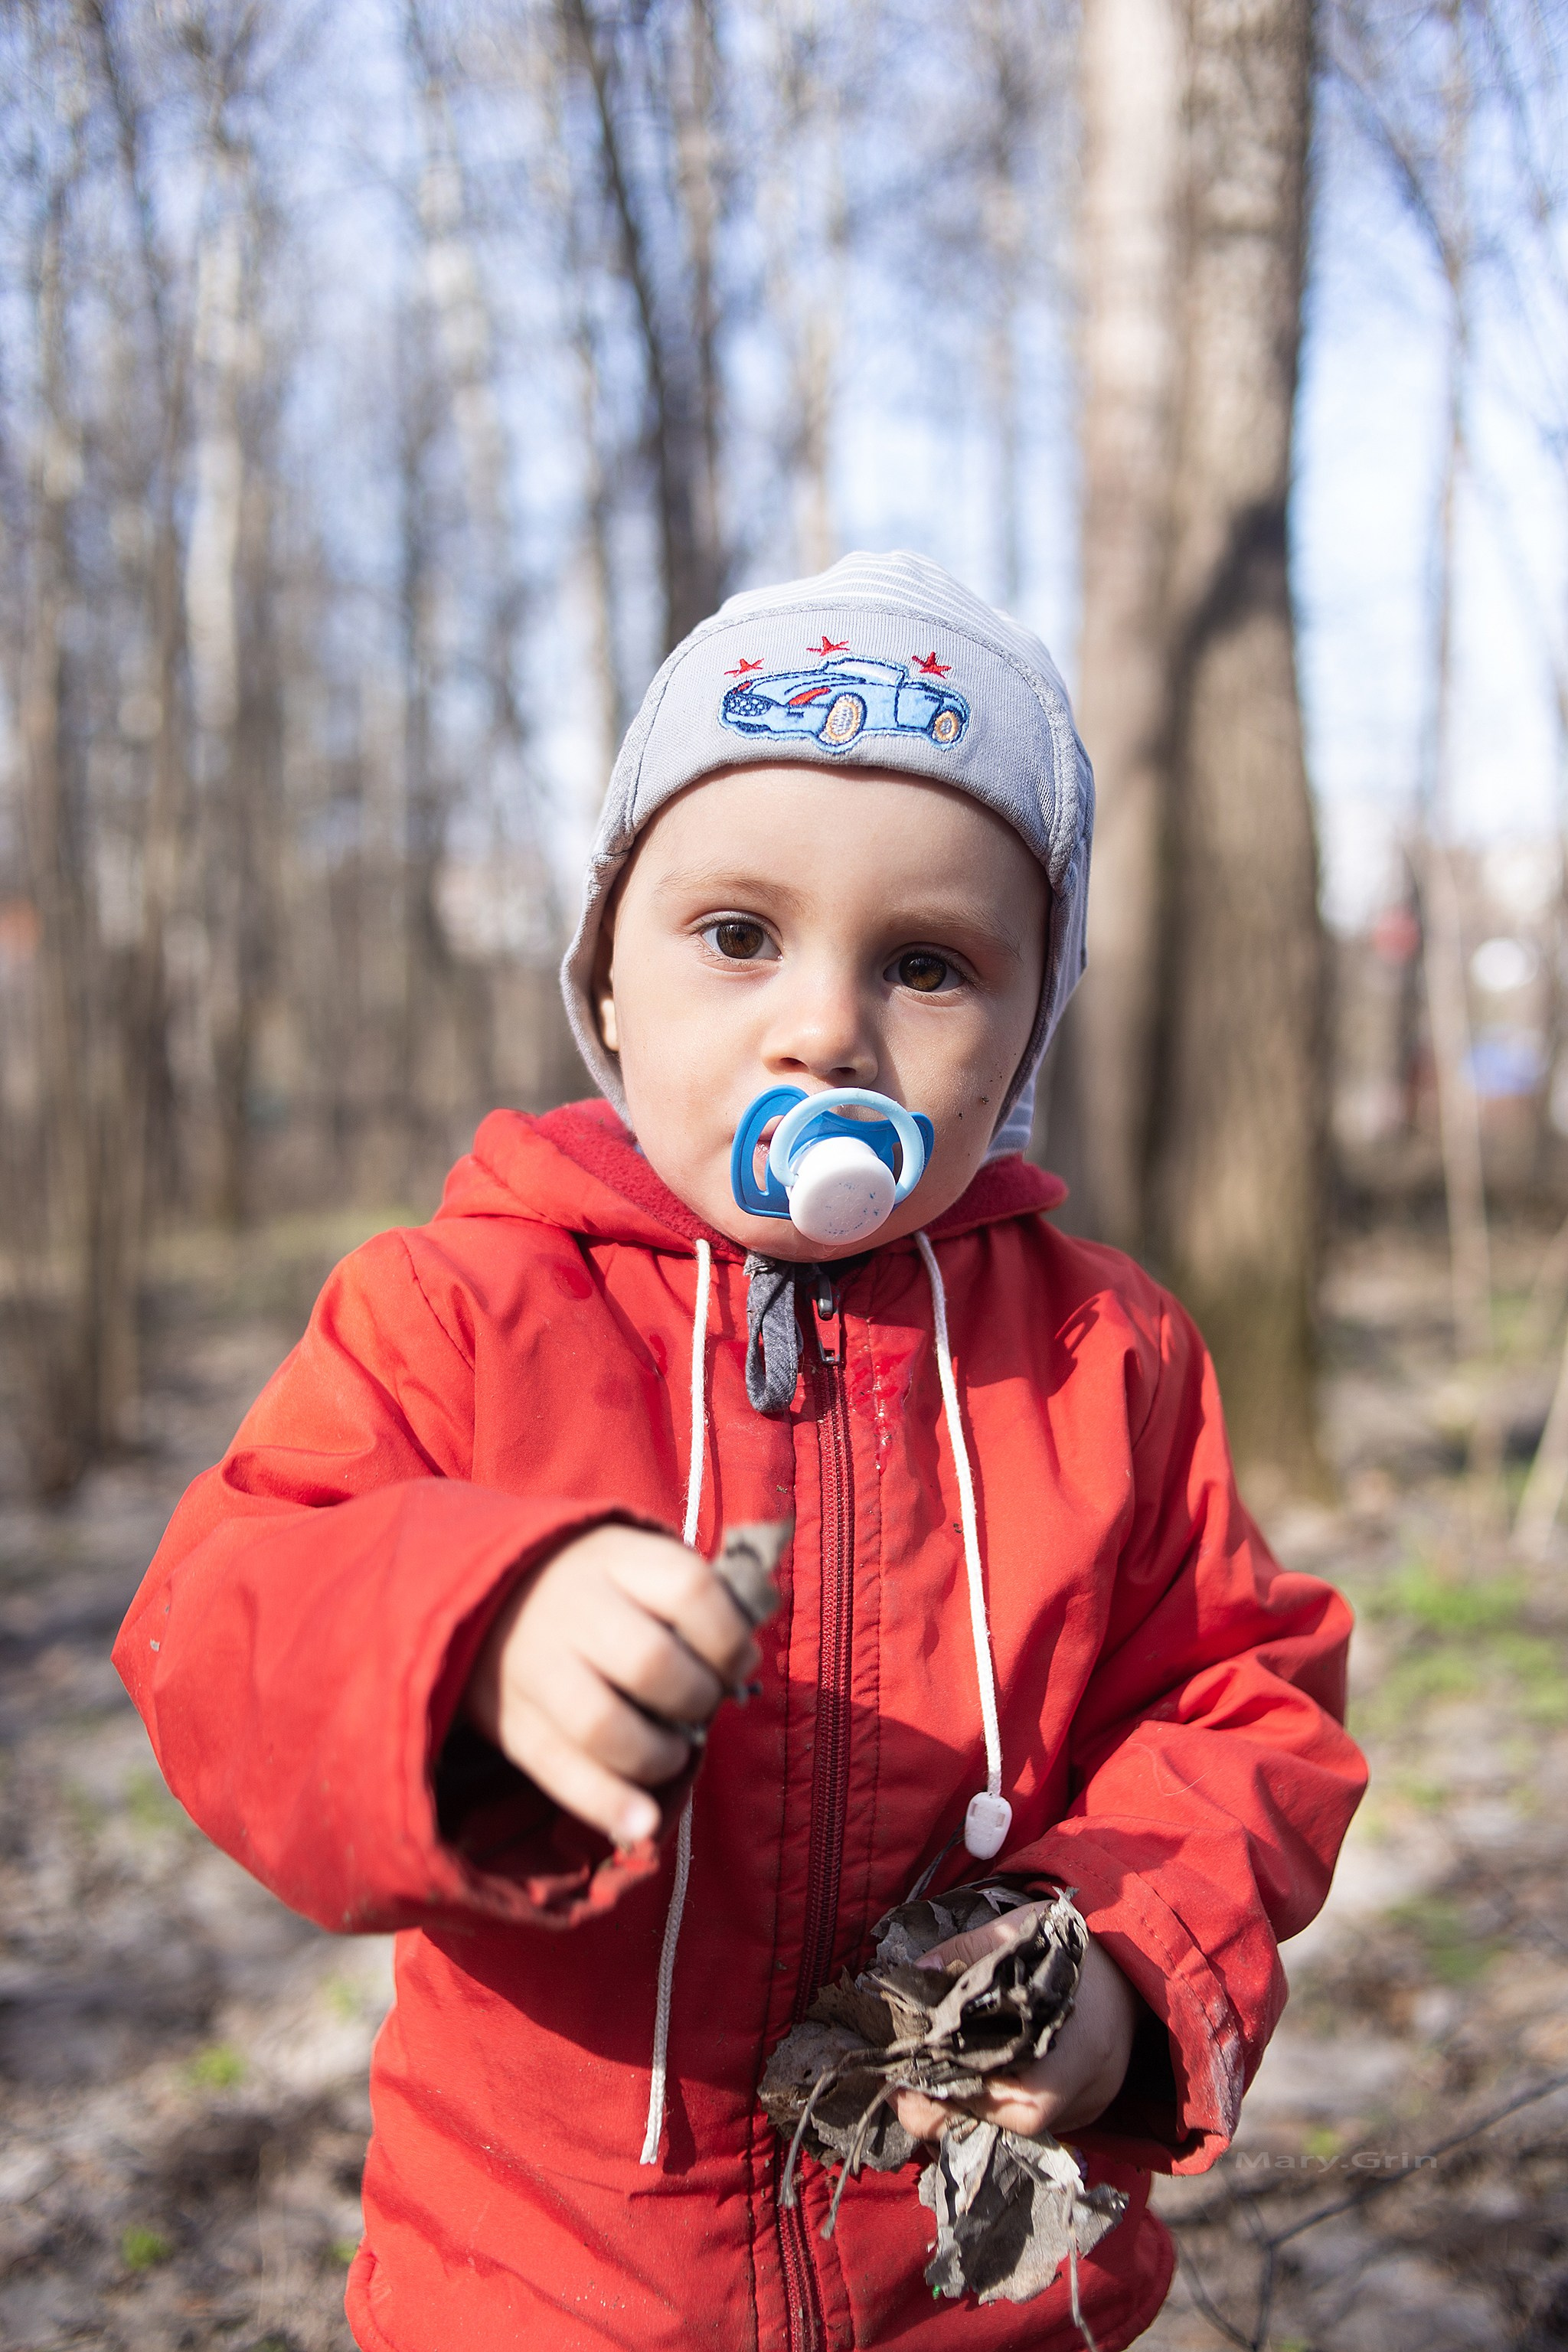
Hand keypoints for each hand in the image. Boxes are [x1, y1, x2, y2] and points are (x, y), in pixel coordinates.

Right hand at [464, 1524, 758, 1848]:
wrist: (482, 1593)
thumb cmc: (590, 1584)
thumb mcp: (635, 1562)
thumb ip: (693, 1597)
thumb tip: (752, 1643)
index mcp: (613, 1558)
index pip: (689, 1590)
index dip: (729, 1635)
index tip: (739, 1661)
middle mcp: (571, 1609)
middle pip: (651, 1662)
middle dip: (696, 1698)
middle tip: (702, 1705)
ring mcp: (536, 1667)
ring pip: (603, 1725)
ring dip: (658, 1754)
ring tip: (674, 1752)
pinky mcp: (512, 1722)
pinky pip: (560, 1771)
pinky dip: (607, 1804)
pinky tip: (642, 1823)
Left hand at [892, 1911, 1140, 2143]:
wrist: (1137, 1956)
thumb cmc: (1076, 1943)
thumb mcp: (1018, 1933)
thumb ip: (965, 1955)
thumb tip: (913, 1975)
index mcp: (1069, 2057)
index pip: (997, 2106)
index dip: (940, 2100)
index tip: (898, 2084)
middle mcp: (1083, 2097)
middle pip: (1001, 2129)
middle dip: (948, 2110)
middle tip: (905, 2087)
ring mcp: (1089, 2108)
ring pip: (1015, 2130)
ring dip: (971, 2110)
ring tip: (931, 2081)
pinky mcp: (1088, 2107)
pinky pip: (1034, 2120)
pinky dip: (999, 2104)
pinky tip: (974, 2077)